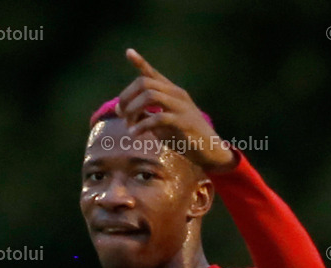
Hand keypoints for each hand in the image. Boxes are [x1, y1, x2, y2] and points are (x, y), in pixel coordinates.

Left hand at [115, 48, 235, 170]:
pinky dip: (142, 126)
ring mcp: (181, 107)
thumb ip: (146, 115)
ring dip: (133, 110)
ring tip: (128, 126)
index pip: (153, 74)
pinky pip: (159, 118)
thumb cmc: (184, 137)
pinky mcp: (184, 122)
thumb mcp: (162, 125)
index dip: (140, 62)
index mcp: (172, 92)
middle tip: (121, 114)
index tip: (128, 52)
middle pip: (145, 83)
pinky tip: (135, 134)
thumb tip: (125, 112)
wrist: (209, 150)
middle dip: (127, 97)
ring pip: (150, 96)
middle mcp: (176, 94)